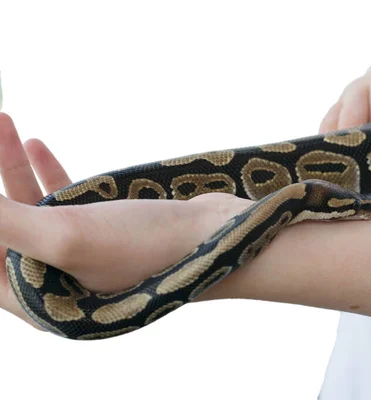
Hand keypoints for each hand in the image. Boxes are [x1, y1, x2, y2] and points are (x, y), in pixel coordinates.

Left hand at [0, 112, 250, 327]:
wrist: (221, 234)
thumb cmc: (149, 246)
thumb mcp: (64, 235)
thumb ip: (3, 223)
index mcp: (44, 301)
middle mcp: (60, 282)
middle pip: (4, 234)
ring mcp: (85, 255)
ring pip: (32, 209)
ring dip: (14, 168)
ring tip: (5, 124)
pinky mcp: (107, 230)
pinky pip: (62, 201)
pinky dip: (46, 172)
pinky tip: (37, 144)